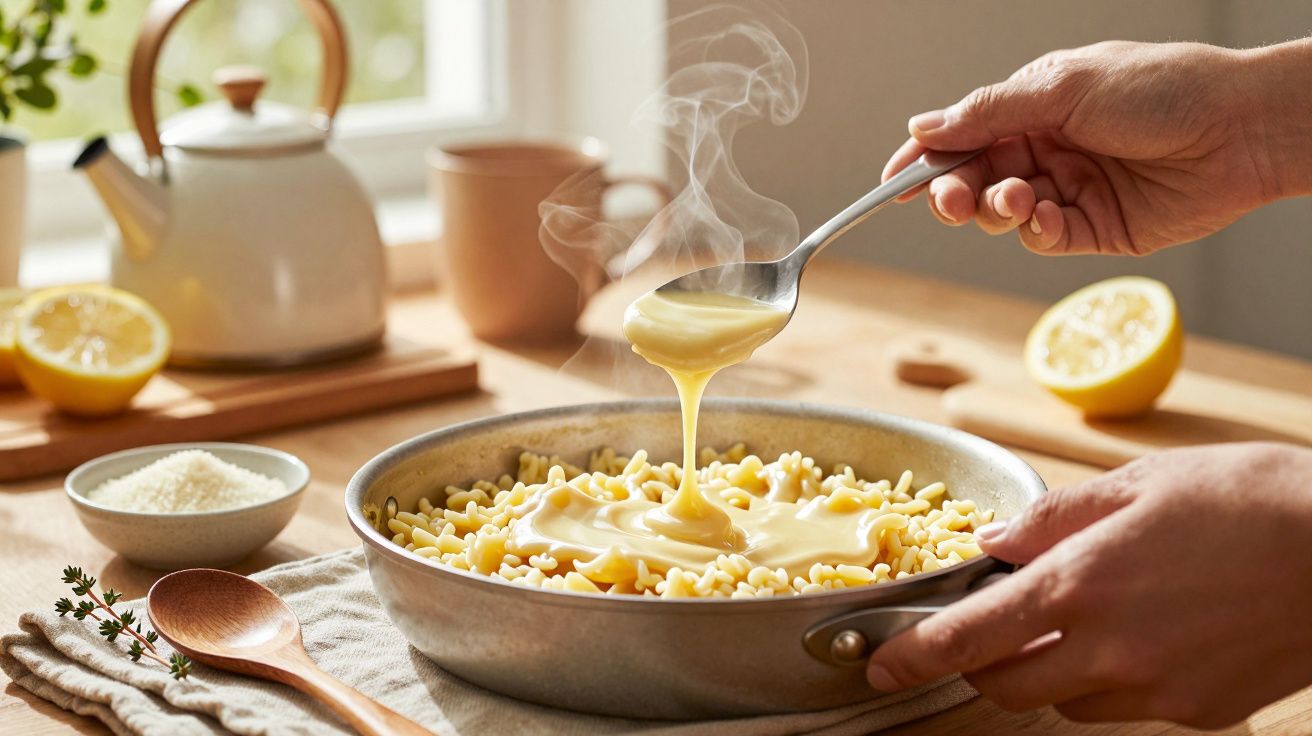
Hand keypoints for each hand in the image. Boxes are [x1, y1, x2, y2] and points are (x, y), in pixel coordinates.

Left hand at [865, 442, 1311, 728]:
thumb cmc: (1249, 499)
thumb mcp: (1138, 483)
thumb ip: (1053, 518)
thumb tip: (994, 542)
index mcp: (1081, 585)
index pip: (969, 638)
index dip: (915, 657)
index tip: (881, 666)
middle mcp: (1110, 649)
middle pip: (1006, 686)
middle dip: (980, 664)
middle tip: (987, 630)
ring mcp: (1156, 689)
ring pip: (1063, 704)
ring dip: (1045, 673)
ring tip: (1078, 621)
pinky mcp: (1199, 711)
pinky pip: (1125, 709)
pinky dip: (1107, 681)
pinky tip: (1137, 637)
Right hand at [882, 39, 1311, 254]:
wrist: (1241, 129)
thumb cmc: (1163, 89)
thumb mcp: (1062, 87)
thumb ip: (988, 112)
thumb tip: (924, 125)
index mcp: (1034, 106)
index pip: (962, 135)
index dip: (924, 159)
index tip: (892, 183)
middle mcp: (1046, 148)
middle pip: (973, 179)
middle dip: (953, 191)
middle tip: (949, 198)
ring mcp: (1068, 189)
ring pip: (1001, 213)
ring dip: (996, 209)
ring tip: (1019, 197)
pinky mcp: (1094, 228)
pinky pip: (1044, 239)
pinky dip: (1036, 232)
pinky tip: (1047, 217)